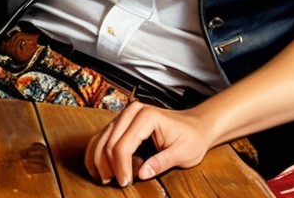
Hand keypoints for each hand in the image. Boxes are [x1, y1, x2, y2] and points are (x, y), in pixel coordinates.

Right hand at [84, 101, 213, 185]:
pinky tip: (106, 171)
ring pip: (99, 141)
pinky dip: (97, 157)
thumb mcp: (182, 153)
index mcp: (148, 116)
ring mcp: (125, 115)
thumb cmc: (191, 138)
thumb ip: (162, 162)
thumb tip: (142, 174)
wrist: (196, 126)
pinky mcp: (120, 122)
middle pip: (108, 143)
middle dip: (108, 168)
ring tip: (110, 178)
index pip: (123, 146)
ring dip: (99, 163)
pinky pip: (100, 139)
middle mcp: (133, 111)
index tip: (126, 183)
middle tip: (119, 183)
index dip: (121, 168)